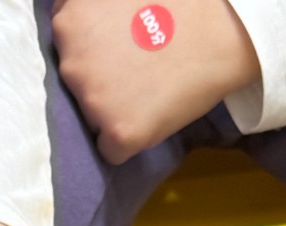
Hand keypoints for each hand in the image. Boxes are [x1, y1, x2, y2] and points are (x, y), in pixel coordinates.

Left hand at [53, 0, 258, 161]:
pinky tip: (153, 114)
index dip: (95, 54)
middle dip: (101, 82)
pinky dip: (129, 141)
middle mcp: (71, 65)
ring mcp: (92, 102)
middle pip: (75, 88)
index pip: (66, 52)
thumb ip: (83, 11)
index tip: (121, 49)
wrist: (219, 31)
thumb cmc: (176, 5)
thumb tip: (66, 22)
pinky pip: (111, 151)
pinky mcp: (118, 133)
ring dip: (114, 110)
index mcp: (66, 24)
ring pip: (92, 118)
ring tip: (150, 85)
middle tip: (140, 65)